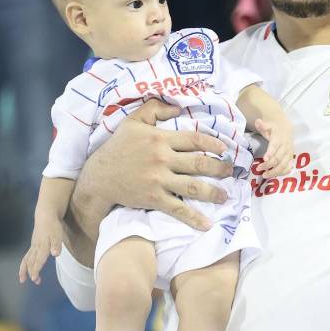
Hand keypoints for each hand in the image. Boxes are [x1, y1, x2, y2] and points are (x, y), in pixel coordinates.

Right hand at [19, 216, 63, 284]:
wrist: (45, 215)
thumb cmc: (53, 226)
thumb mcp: (57, 234)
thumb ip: (56, 245)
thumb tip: (55, 254)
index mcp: (43, 246)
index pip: (39, 260)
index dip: (36, 269)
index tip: (35, 278)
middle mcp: (36, 247)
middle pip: (31, 261)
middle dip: (31, 272)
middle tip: (35, 281)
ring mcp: (33, 246)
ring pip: (27, 259)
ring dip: (24, 270)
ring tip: (22, 279)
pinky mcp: (33, 245)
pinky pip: (27, 256)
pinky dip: (25, 264)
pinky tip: (25, 269)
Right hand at [81, 100, 233, 229]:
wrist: (99, 176)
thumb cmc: (117, 147)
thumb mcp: (132, 121)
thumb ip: (154, 108)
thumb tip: (177, 106)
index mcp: (160, 138)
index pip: (194, 139)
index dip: (214, 144)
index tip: (225, 149)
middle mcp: (163, 158)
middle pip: (199, 163)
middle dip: (219, 168)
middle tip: (230, 172)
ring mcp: (159, 180)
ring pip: (193, 186)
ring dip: (214, 192)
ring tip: (225, 196)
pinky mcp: (153, 198)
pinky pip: (177, 209)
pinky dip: (193, 218)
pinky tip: (207, 224)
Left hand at [255, 118, 293, 177]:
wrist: (285, 128)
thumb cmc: (274, 129)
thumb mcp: (268, 125)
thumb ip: (263, 125)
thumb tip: (258, 122)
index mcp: (279, 138)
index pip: (275, 146)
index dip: (270, 153)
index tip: (265, 159)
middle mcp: (285, 147)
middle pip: (278, 158)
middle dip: (268, 165)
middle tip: (258, 168)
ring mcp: (288, 153)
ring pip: (283, 165)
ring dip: (274, 171)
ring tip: (264, 175)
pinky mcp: (290, 158)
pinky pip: (287, 168)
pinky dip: (282, 173)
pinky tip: (273, 175)